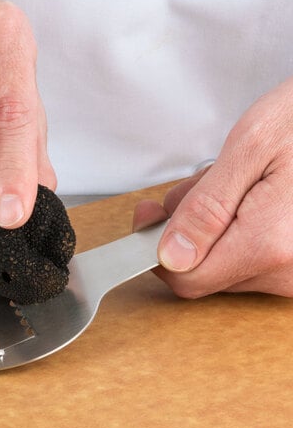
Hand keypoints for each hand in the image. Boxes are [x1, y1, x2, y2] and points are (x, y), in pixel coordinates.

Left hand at [133, 76, 292, 297]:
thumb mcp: (249, 148)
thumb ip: (205, 208)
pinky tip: (249, 198)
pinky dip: (236, 231)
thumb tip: (170, 255)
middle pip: (204, 271)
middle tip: (195, 185)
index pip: (186, 278)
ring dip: (211, 228)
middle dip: (186, 230)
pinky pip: (250, 259)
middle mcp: (289, 270)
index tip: (148, 218)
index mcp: (270, 243)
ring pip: (225, 264)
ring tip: (231, 183)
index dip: (157, 251)